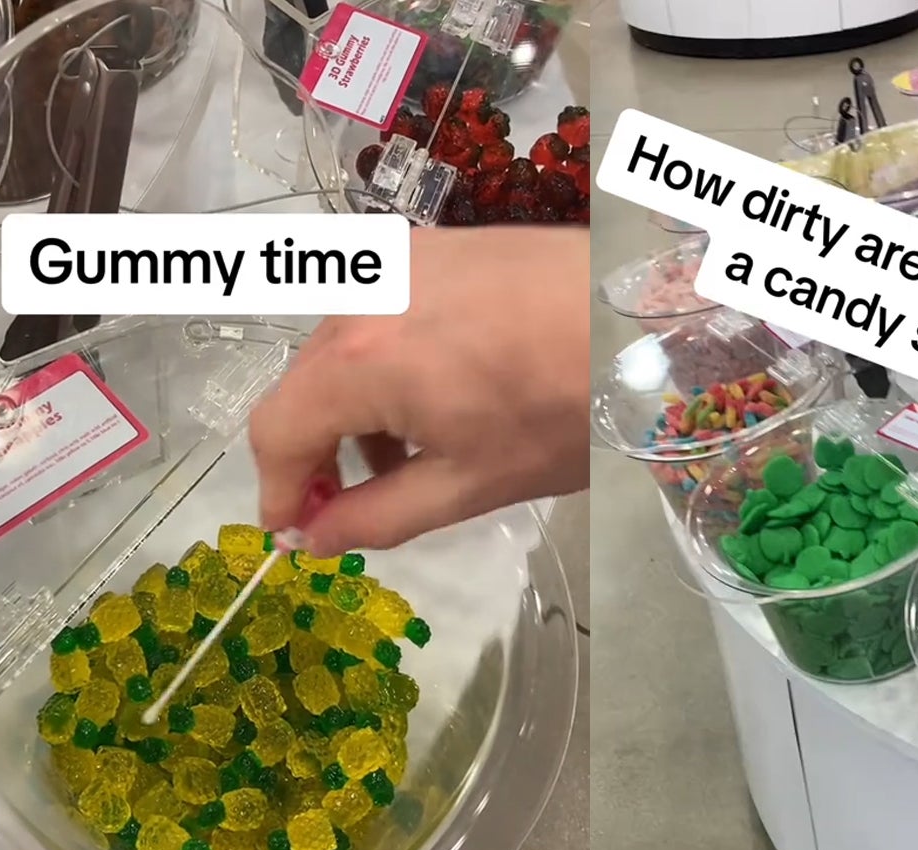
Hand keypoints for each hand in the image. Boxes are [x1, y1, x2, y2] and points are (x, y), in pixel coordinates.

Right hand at [250, 225, 590, 554]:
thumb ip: (378, 515)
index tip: (296, 530)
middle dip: (319, 451)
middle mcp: (361, 295)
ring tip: (410, 454)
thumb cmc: (567, 410)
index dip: (279, 488)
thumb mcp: (470, 483)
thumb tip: (314, 538)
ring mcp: (398, 261)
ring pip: (340, 347)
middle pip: (304, 385)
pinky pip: (380, 312)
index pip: (276, 431)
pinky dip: (386, 361)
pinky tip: (438, 395)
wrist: (641, 324)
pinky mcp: (435, 244)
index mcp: (359, 360)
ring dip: (354, 406)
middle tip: (353, 503)